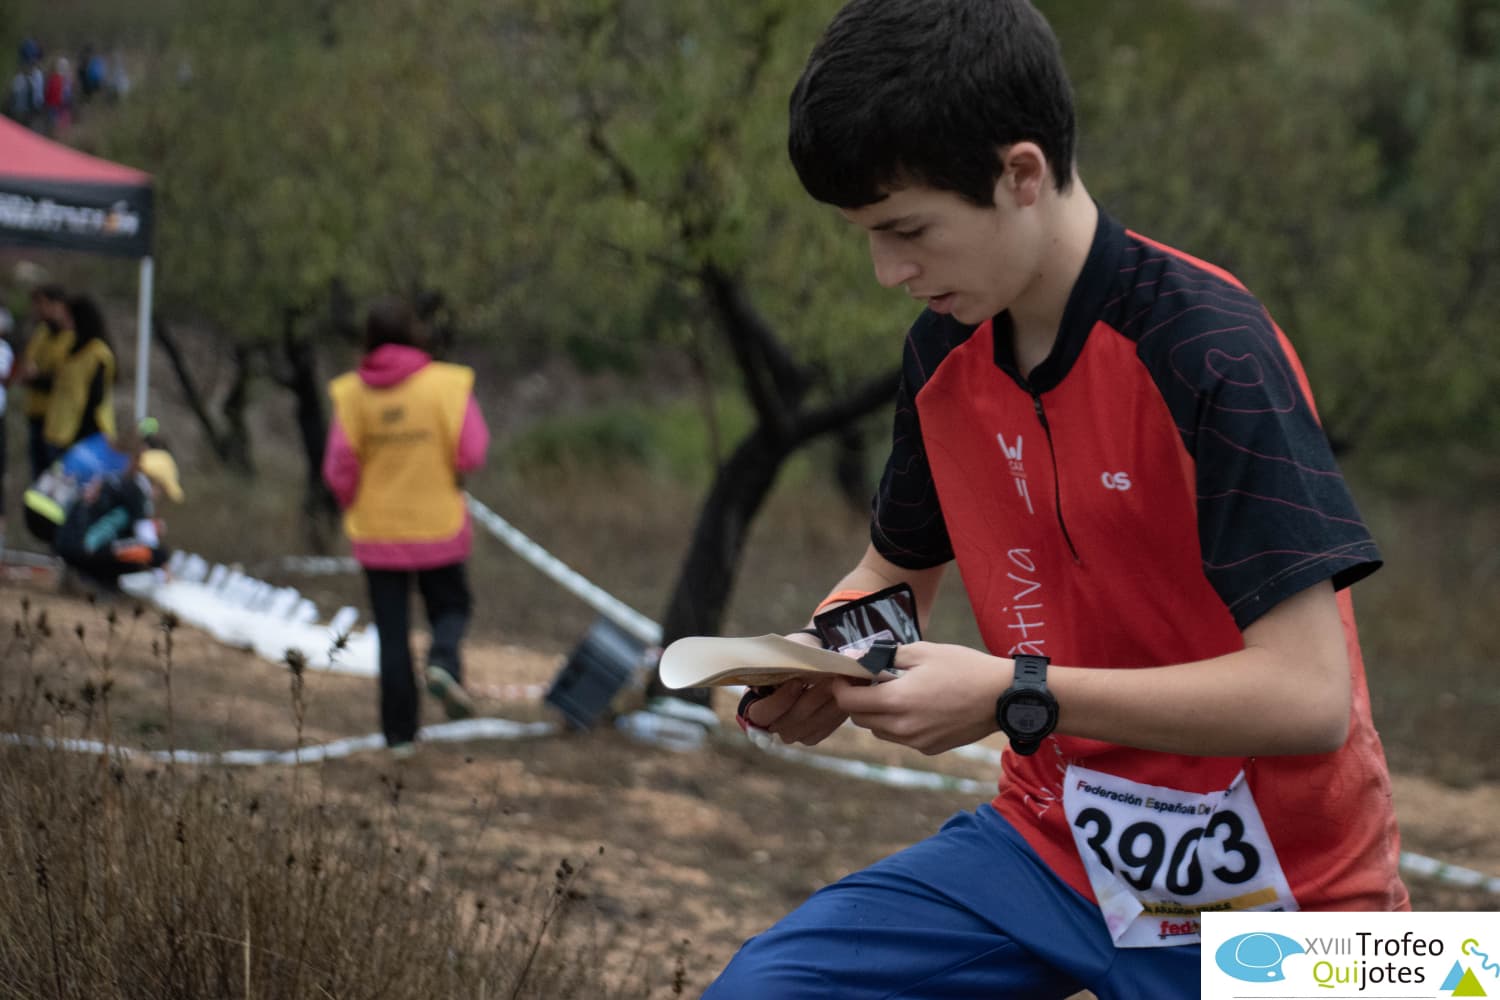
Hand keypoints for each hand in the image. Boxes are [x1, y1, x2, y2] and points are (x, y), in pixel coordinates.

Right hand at [741, 629, 849, 744]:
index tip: (797, 681)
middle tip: (830, 681)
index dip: (779, 701)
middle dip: (811, 701)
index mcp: (755, 699)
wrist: (817, 658)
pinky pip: (822, 732)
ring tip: (840, 686)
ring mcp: (790, 731)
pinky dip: (834, 716)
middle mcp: (769, 721)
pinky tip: (843, 698)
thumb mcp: (790, 649)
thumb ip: (786, 660)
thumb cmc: (798, 651)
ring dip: (826, 707)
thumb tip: (793, 669)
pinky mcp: (810, 736)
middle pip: (788, 724)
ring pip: (807, 728)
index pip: (760, 714)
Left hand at [834, 641, 1011, 754]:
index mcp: (897, 700)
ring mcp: (917, 742)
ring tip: (893, 691)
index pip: (849, 703)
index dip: (841, 688)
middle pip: (860, 719)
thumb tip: (858, 657)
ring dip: (877, 713)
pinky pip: (902, 737)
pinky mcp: (930, 749)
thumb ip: (885, 656)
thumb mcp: (923, 651)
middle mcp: (903, 727)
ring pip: (879, 731)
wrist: (1003, 696)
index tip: (844, 675)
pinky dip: (899, 723)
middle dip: (857, 700)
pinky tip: (916, 705)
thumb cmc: (964, 667)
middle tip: (868, 680)